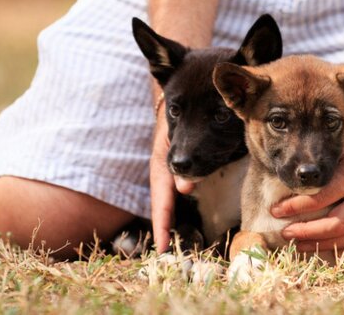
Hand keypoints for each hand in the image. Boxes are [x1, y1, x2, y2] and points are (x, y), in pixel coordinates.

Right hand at [149, 106, 175, 252]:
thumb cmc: (183, 110)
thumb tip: (184, 188)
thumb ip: (183, 157)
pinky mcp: (172, 165)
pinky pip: (171, 188)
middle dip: (162, 224)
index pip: (161, 194)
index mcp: (161, 158)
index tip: (163, 244)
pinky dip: (172, 206)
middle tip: (167, 250)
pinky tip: (175, 221)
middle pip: (160, 199)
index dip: (162, 221)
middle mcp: (160, 165)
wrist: (175, 94)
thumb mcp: (181, 131)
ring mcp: (165, 166)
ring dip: (166, 217)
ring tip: (169, 241)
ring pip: (164, 195)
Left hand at [270, 105, 343, 251]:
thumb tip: (294, 176)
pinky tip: (336, 246)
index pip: (319, 199)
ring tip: (304, 245)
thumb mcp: (343, 142)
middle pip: (336, 225)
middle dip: (307, 233)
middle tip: (287, 234)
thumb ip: (324, 163)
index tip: (276, 211)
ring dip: (326, 245)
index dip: (294, 208)